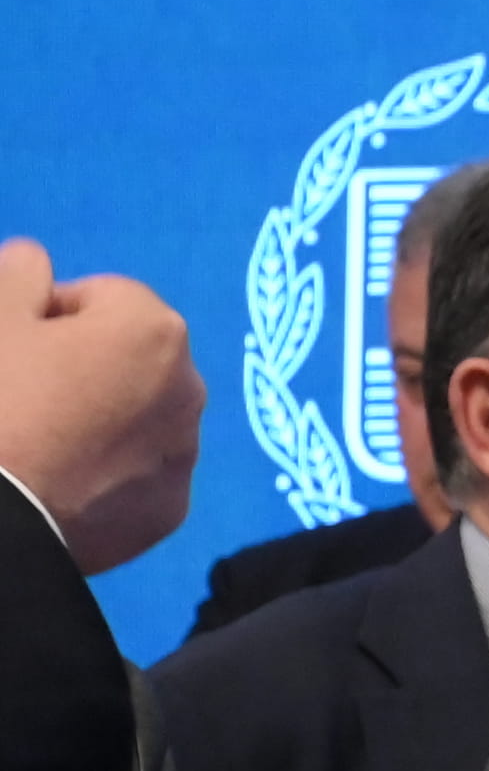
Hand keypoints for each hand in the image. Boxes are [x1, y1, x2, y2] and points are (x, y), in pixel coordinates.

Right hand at [0, 242, 200, 572]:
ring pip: (141, 415)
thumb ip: (19, 273)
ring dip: (103, 416)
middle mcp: (189, 387)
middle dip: (85, 365)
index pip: (101, 298)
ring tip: (43, 439)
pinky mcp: (170, 509)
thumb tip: (35, 260)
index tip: (18, 344)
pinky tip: (63, 481)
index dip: (50, 315)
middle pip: (130, 357)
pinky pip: (140, 472)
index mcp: (153, 329)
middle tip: (26, 394)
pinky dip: (110, 471)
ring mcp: (185, 453)